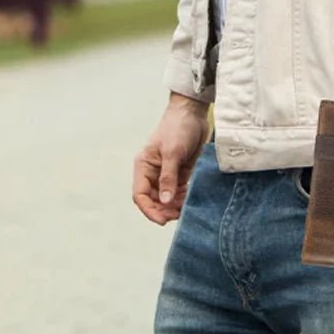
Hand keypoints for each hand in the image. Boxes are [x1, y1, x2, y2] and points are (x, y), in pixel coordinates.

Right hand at [132, 93, 209, 224]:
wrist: (193, 112)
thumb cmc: (178, 127)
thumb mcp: (172, 152)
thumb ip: (168, 177)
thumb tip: (165, 201)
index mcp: (144, 166)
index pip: (140, 195)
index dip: (149, 210)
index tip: (162, 220)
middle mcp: (153, 172)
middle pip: (153, 200)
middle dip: (164, 210)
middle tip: (177, 214)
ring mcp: (167, 173)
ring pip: (166, 199)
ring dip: (175, 206)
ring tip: (185, 207)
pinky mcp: (180, 173)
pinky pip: (179, 192)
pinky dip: (183, 198)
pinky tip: (190, 199)